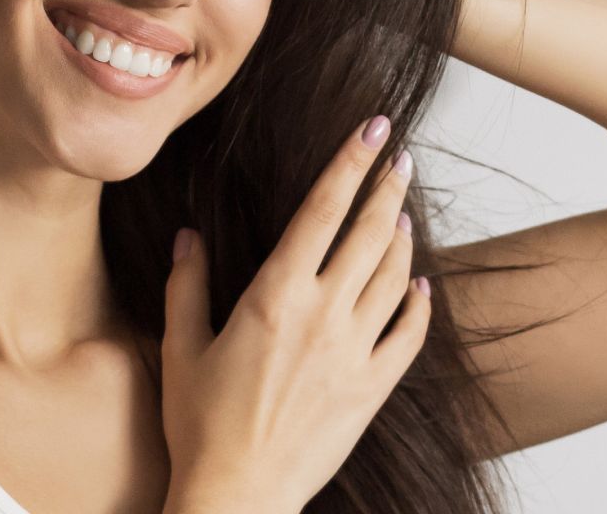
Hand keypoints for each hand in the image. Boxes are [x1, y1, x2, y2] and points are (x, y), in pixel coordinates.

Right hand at [160, 116, 431, 513]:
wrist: (239, 499)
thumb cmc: (202, 424)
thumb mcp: (183, 347)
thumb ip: (186, 283)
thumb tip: (188, 234)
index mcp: (276, 295)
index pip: (322, 210)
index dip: (349, 163)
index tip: (373, 130)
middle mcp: (323, 315)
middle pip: (369, 233)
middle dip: (387, 186)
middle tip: (401, 155)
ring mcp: (354, 352)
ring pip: (394, 278)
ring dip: (402, 238)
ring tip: (403, 211)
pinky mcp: (371, 389)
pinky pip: (408, 338)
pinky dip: (420, 306)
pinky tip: (422, 286)